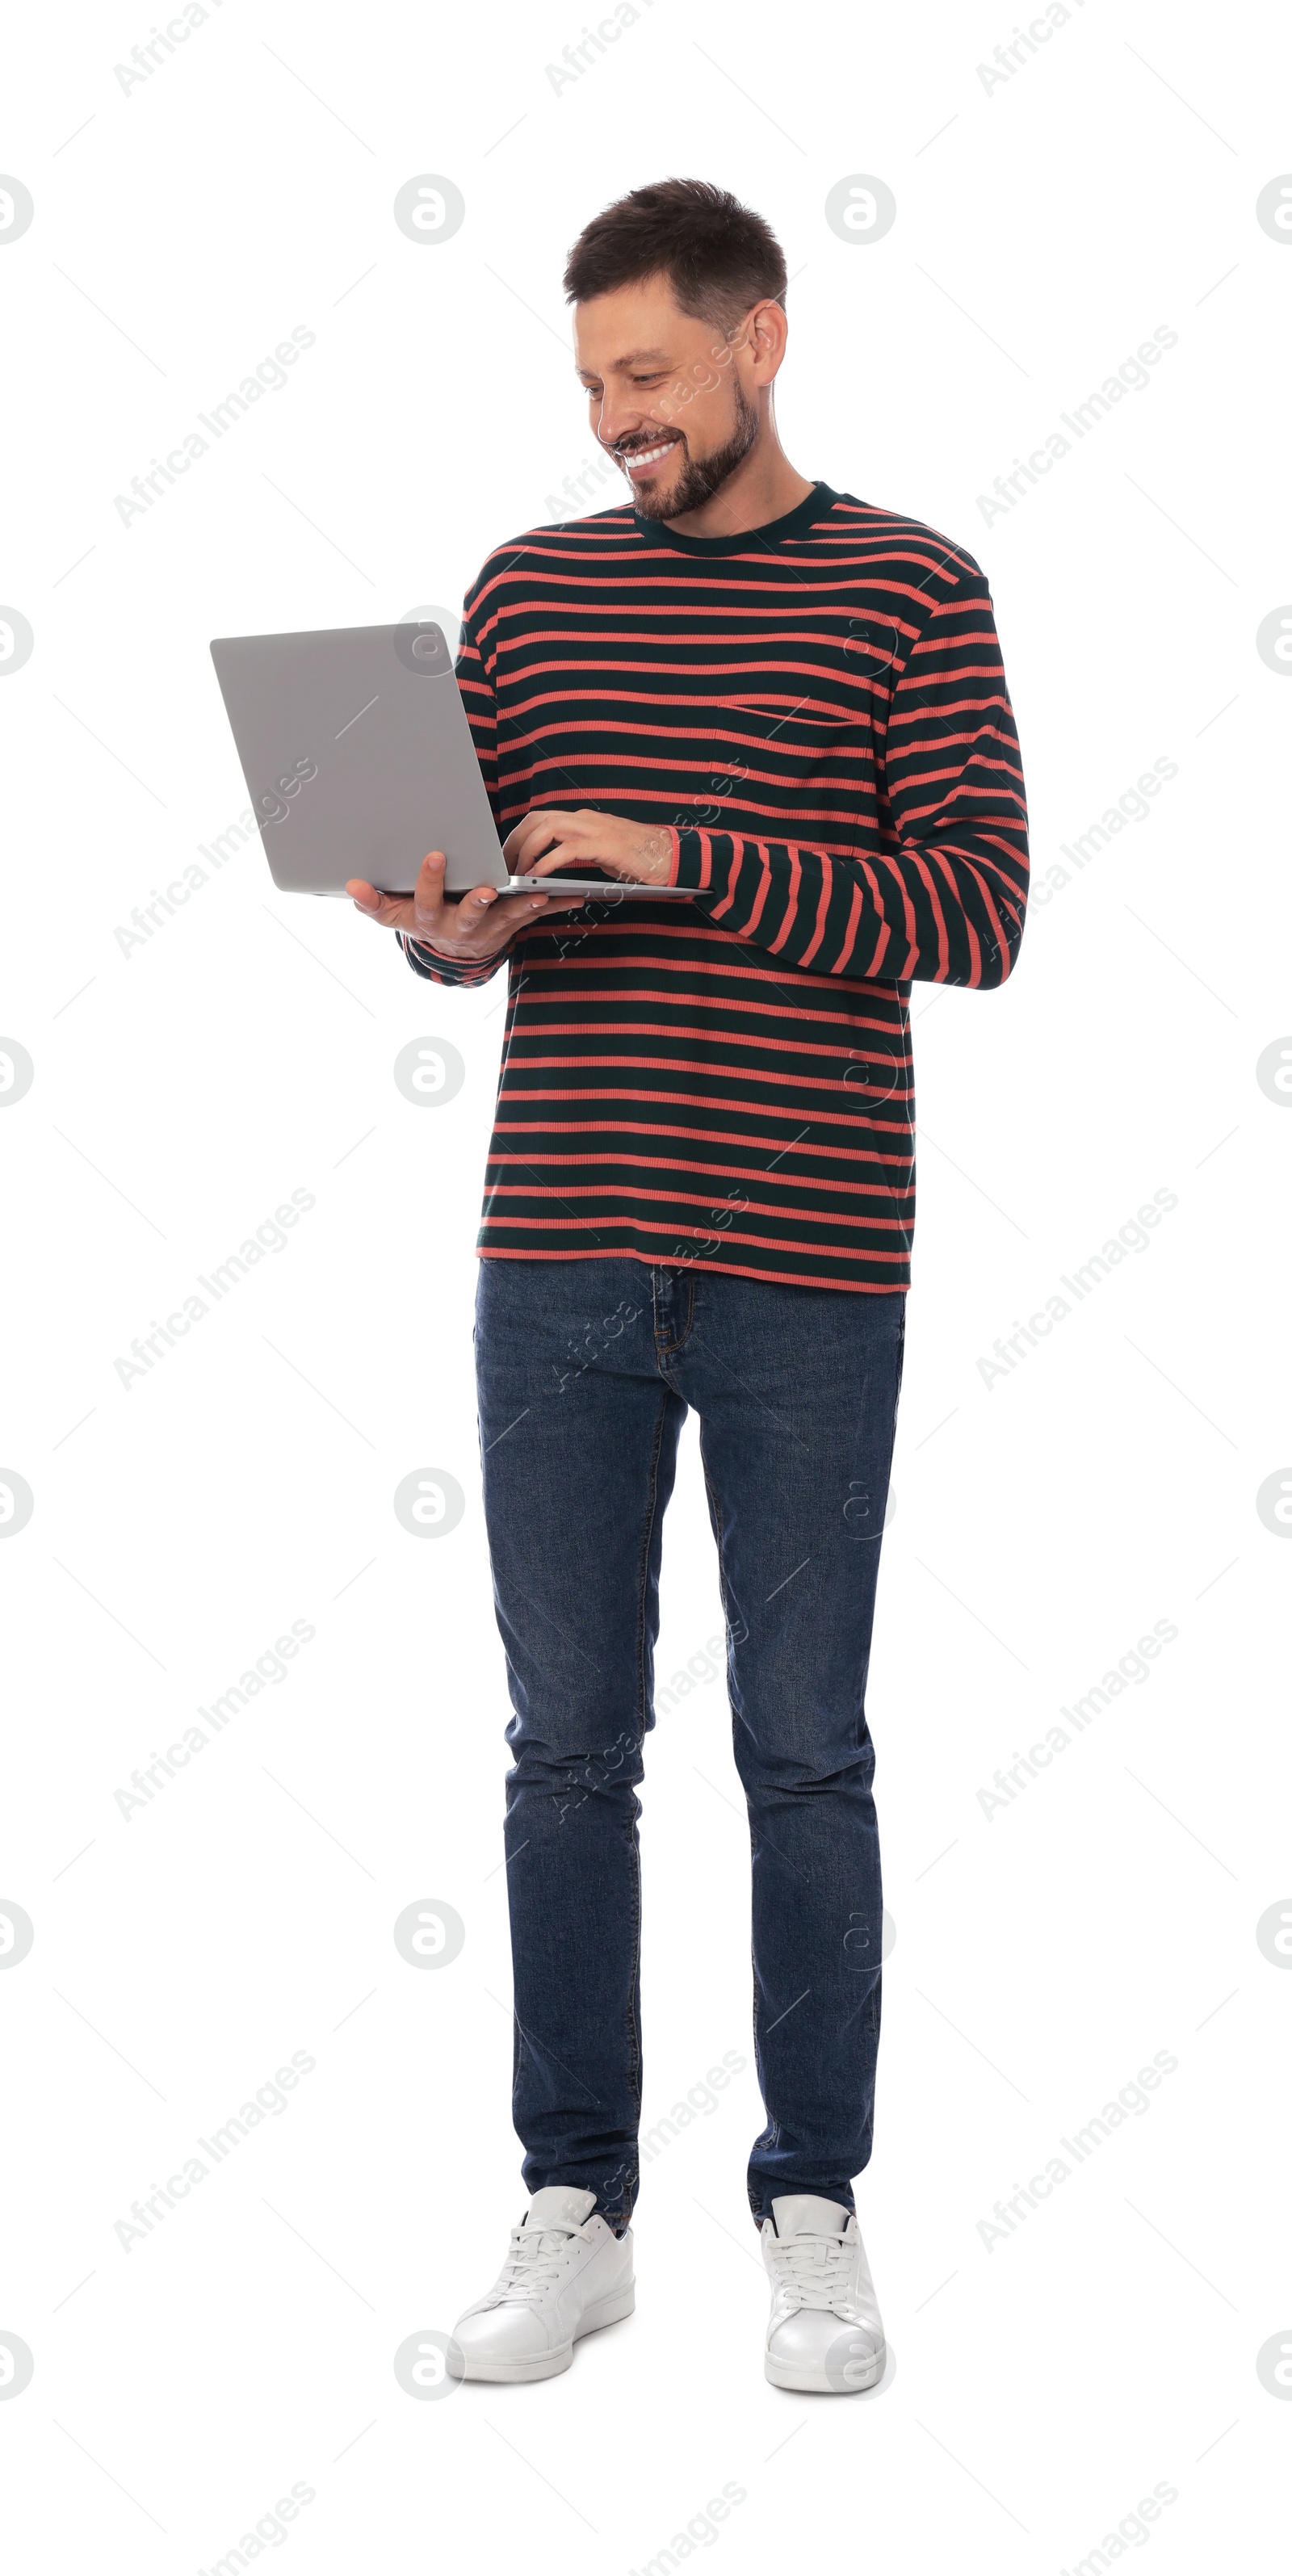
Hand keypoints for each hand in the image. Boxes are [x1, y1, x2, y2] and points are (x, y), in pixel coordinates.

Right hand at [345, 850, 590, 960]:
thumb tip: (352, 886)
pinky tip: (573, 895)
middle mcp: (460, 927)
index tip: (433, 856)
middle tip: (488, 888)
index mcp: (431, 920)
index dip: (428, 881)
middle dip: (478, 902)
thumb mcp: (394, 915)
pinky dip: (553, 906)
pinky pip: (533, 916)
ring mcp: (488, 929)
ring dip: (523, 906)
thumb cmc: (421, 920)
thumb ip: (373, 903)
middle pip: (468, 915)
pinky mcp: (511, 926)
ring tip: (538, 893)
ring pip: (506, 917)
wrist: (451, 951)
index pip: (426, 901)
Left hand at [503, 808, 673, 886]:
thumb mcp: (600, 853)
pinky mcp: (604, 844)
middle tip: (504, 866)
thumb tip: (553, 863)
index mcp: (582, 819)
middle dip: (515, 841)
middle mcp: (584, 818)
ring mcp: (594, 829)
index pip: (540, 819)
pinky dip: (548, 862)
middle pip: (537, 820)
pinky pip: (567, 849)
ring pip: (548, 829)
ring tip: (519, 872)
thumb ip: (577, 852)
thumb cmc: (638, 858)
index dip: (519, 835)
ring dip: (528, 850)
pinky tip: (538, 876)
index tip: (507, 856)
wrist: (670, 856)